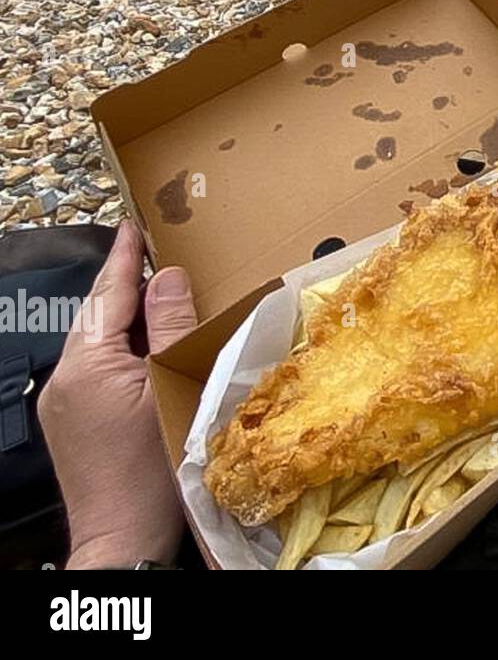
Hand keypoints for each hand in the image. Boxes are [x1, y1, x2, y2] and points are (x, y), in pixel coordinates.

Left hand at [38, 220, 196, 568]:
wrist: (122, 535)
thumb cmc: (155, 465)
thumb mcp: (172, 387)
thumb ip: (169, 328)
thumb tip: (168, 276)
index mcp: (87, 362)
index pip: (108, 295)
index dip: (123, 259)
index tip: (132, 227)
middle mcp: (62, 377)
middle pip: (95, 316)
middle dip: (120, 285)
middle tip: (146, 255)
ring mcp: (60, 402)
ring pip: (92, 342)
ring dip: (120, 317)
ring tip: (150, 297)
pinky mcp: (66, 423)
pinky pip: (90, 368)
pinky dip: (115, 347)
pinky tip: (138, 349)